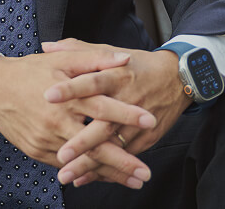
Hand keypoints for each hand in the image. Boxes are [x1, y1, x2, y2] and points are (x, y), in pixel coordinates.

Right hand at [0, 48, 157, 188]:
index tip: (150, 121)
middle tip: (145, 174)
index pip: (102, 107)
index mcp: (67, 96)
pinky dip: (86, 172)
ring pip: (82, 161)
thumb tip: (125, 59)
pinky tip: (105, 177)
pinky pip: (66, 165)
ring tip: (133, 181)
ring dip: (108, 173)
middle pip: (95, 145)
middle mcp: (57, 121)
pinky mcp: (38, 151)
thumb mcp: (63, 59)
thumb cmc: (30, 71)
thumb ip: (95, 59)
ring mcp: (46, 139)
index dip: (126, 114)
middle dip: (122, 162)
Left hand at [41, 38, 190, 187]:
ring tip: (68, 175)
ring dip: (91, 163)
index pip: (91, 81)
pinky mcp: (146, 138)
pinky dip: (105, 170)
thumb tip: (47, 46)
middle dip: (81, 141)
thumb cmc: (137, 65)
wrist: (177, 78)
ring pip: (113, 146)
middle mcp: (127, 100)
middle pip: (103, 123)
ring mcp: (138, 122)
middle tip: (61, 155)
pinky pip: (123, 157)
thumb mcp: (110, 51)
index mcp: (116, 75)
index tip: (48, 96)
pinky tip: (85, 178)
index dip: (71, 88)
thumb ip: (78, 50)